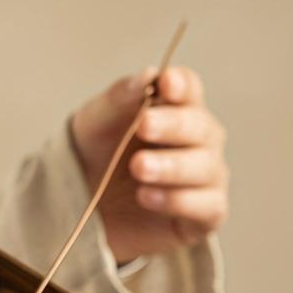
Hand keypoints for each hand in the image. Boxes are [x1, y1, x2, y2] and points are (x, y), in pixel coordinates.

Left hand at [71, 66, 227, 264]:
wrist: (86, 210)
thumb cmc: (97, 159)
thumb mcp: (95, 124)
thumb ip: (120, 99)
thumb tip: (148, 75)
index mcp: (176, 110)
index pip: (190, 90)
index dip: (181, 86)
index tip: (165, 84)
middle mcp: (199, 142)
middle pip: (201, 127)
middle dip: (174, 126)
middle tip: (143, 126)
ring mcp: (206, 180)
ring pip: (206, 168)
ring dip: (172, 166)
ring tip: (138, 168)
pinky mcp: (204, 217)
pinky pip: (207, 207)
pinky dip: (178, 201)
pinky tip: (146, 197)